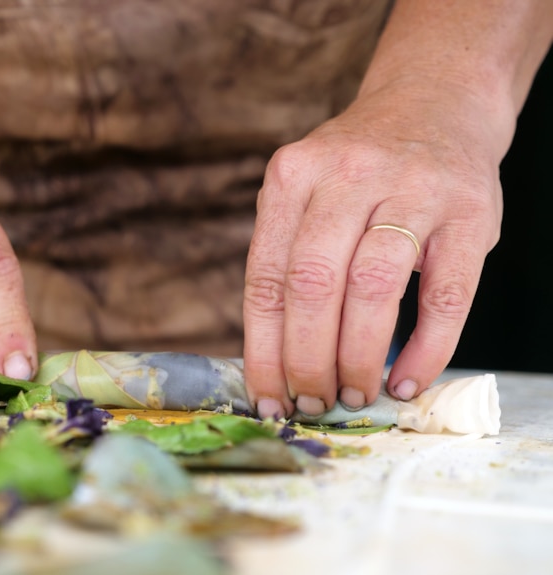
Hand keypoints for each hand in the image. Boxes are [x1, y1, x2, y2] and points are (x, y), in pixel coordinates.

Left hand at [243, 84, 503, 418]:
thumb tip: (276, 361)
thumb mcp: (306, 193)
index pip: (266, 279)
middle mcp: (347, 175)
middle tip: (313, 403)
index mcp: (292, 177)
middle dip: (308, 360)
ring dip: (358, 357)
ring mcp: (412, 189)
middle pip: (314, 285)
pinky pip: (447, 295)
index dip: (264, 350)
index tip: (268, 399)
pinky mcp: (469, 212)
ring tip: (353, 395)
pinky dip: (426, 348)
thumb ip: (288, 257)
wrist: (436, 104)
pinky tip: (406, 380)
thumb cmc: (358, 170)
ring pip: (373, 288)